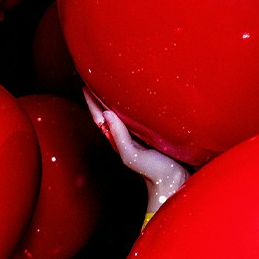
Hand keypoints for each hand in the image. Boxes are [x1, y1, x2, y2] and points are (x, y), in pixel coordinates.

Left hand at [84, 87, 187, 213]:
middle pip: (108, 111)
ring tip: (110, 82)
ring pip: (122, 112)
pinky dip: (132, 104)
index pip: (100, 117)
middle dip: (100, 96)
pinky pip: (137, 115)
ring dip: (114, 98)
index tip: (85, 86)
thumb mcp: (131, 155)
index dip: (92, 102)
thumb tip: (107, 113)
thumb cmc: (152, 171)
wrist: (173, 181)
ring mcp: (138, 134)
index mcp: (118, 139)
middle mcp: (126, 135)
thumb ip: (119, 137)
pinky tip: (135, 97)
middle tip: (94, 77)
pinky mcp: (152, 133)